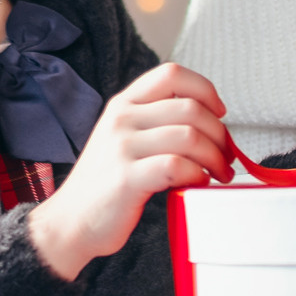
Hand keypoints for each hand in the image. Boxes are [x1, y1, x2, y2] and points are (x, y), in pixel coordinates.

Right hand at [28, 63, 234, 278]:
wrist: (71, 222)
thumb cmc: (105, 185)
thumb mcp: (122, 138)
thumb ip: (155, 123)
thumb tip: (208, 121)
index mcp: (123, 104)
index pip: (172, 74)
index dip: (205, 90)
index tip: (219, 113)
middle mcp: (122, 119)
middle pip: (191, 108)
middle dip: (219, 134)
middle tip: (225, 156)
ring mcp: (122, 147)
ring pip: (190, 136)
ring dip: (215, 157)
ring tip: (218, 173)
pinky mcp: (127, 178)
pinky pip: (177, 165)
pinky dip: (198, 175)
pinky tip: (198, 183)